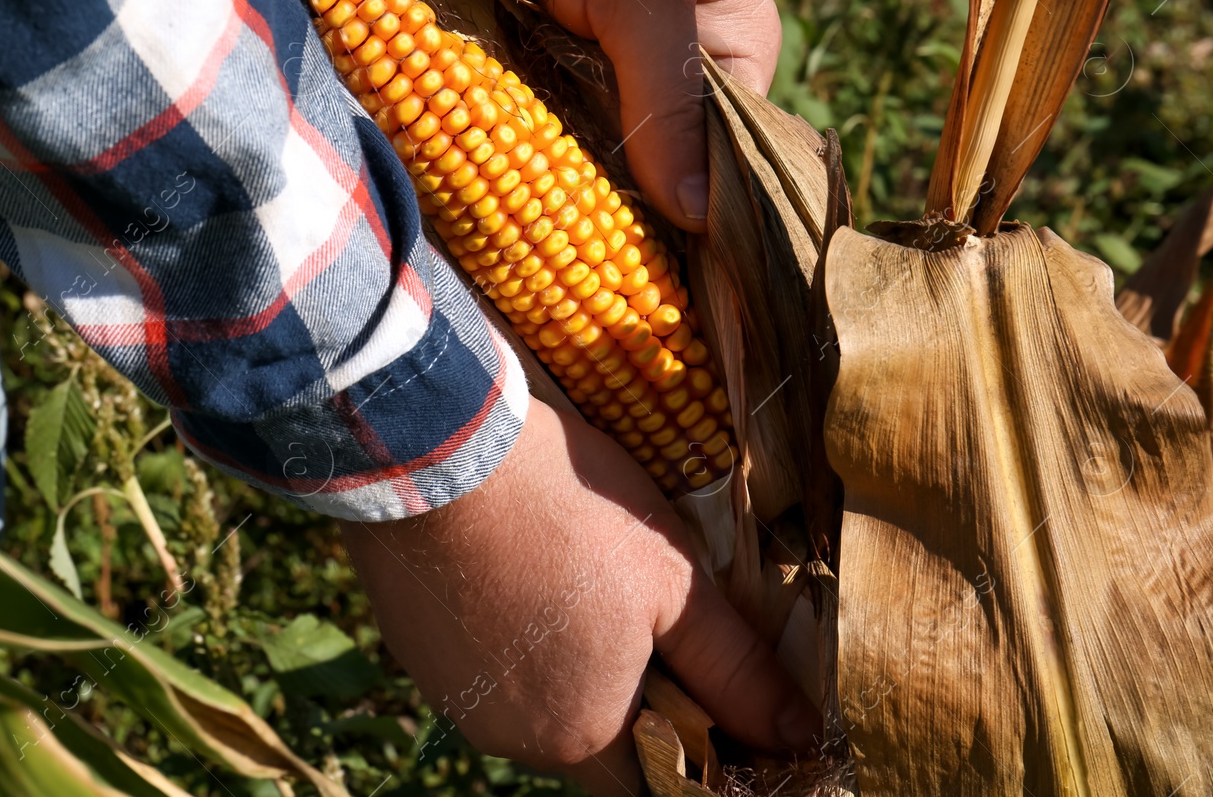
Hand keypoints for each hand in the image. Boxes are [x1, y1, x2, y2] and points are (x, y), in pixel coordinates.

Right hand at [338, 398, 818, 795]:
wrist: (437, 449)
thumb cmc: (570, 511)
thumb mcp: (674, 582)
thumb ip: (737, 669)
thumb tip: (797, 736)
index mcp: (581, 734)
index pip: (657, 778)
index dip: (696, 737)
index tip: (709, 675)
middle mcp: (511, 737)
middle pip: (592, 733)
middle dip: (630, 682)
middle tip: (646, 599)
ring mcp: (453, 694)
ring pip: (535, 693)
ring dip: (566, 652)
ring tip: (579, 566)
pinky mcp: (415, 649)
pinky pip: (482, 659)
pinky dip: (510, 625)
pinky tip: (522, 559)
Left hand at [480, 0, 779, 232]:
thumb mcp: (642, 3)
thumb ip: (669, 104)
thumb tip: (700, 215)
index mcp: (740, 46)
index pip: (731, 154)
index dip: (695, 206)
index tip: (656, 262)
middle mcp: (693, 66)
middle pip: (673, 160)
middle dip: (634, 197)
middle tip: (592, 252)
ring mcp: (632, 67)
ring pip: (620, 149)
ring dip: (585, 176)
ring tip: (555, 226)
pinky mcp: (576, 64)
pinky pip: (573, 126)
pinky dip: (552, 147)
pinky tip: (527, 182)